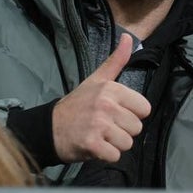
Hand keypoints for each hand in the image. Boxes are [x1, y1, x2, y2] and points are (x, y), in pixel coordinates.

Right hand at [51, 34, 150, 162]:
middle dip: (123, 130)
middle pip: (137, 127)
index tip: (116, 113)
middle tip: (105, 126)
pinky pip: (115, 156)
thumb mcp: (96, 79)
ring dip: (115, 144)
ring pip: (127, 143)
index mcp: (112, 89)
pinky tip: (94, 146)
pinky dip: (106, 155)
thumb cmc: (77, 104)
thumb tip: (128, 37)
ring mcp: (99, 125)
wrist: (48, 128)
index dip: (132, 114)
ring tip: (100, 136)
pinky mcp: (92, 144)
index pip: (144, 109)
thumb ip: (116, 61)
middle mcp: (107, 105)